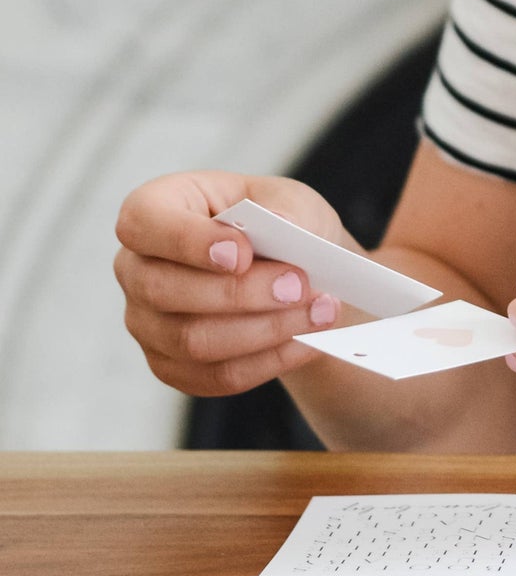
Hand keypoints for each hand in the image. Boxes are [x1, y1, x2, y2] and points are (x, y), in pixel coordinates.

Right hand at [114, 170, 353, 398]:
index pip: (142, 224)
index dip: (185, 241)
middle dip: (240, 293)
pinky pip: (215, 375)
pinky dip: (268, 361)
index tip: (241, 253)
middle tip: (300, 285)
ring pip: (192, 341)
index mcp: (154, 210)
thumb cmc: (278, 223)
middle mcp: (136, 268)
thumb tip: (282, 230)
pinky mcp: (172, 365)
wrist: (294, 270)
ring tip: (319, 312)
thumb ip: (283, 211)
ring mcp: (147, 323)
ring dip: (264, 330)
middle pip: (164, 291)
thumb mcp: (288, 200)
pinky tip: (308, 342)